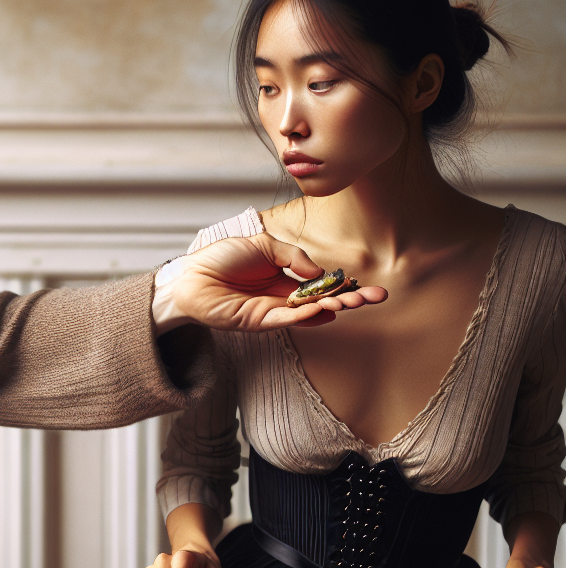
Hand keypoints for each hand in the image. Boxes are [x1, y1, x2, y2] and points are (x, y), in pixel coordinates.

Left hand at [159, 233, 386, 331]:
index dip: (341, 285)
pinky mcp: (258, 322)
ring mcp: (271, 312)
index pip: (320, 285)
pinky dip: (306, 314)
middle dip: (349, 299)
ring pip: (309, 313)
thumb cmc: (220, 259)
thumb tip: (318, 270)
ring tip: (356, 302)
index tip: (364, 285)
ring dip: (334, 307)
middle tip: (376, 297)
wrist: (191, 275)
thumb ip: (293, 256)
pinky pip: (287, 319)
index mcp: (282, 279)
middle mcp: (281, 298)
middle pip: (322, 301)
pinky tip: (325, 309)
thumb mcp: (263, 245)